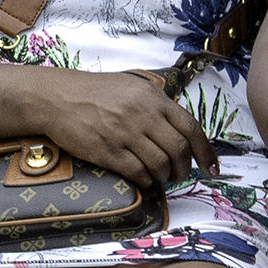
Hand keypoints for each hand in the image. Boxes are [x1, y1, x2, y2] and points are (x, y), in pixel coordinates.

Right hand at [33, 68, 217, 188]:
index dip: (206, 151)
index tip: (212, 167)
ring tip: (161, 177)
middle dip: (185, 168)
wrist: (55, 97)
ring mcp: (124, 133)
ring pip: (160, 164)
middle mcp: (142, 114)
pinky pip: (137, 173)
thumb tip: (180, 128)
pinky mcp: (107, 151)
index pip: (191, 128)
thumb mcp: (132, 87)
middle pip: (179, 150)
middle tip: (181, 174)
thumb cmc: (94, 92)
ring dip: (165, 176)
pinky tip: (144, 180)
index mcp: (152, 97)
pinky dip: (146, 181)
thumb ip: (157, 105)